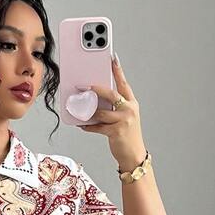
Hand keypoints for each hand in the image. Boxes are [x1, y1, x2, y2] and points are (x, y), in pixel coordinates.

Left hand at [78, 55, 145, 170]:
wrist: (134, 155)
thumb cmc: (127, 136)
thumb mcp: (125, 118)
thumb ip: (114, 108)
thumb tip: (96, 99)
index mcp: (131, 103)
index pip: (123, 84)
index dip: (117, 70)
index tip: (112, 58)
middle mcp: (129, 109)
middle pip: (111, 94)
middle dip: (97, 89)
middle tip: (85, 86)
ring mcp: (123, 121)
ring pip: (102, 112)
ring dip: (89, 112)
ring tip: (80, 109)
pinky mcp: (116, 132)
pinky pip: (98, 127)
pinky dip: (88, 126)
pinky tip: (82, 125)